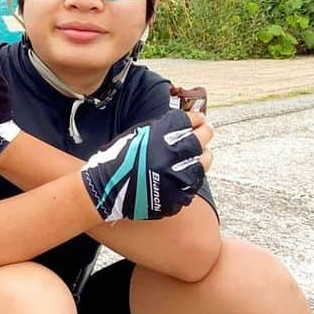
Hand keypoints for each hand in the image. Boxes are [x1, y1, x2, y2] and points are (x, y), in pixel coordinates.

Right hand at [80, 109, 212, 222]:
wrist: (108, 187)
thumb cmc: (120, 158)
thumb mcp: (139, 133)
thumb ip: (162, 128)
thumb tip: (185, 123)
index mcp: (163, 134)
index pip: (191, 120)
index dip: (197, 118)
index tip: (199, 119)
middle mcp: (174, 153)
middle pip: (202, 138)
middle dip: (205, 132)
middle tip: (205, 131)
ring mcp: (179, 176)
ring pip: (204, 162)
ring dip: (203, 156)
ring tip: (199, 154)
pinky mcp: (179, 195)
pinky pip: (194, 183)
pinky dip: (191, 177)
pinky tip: (185, 173)